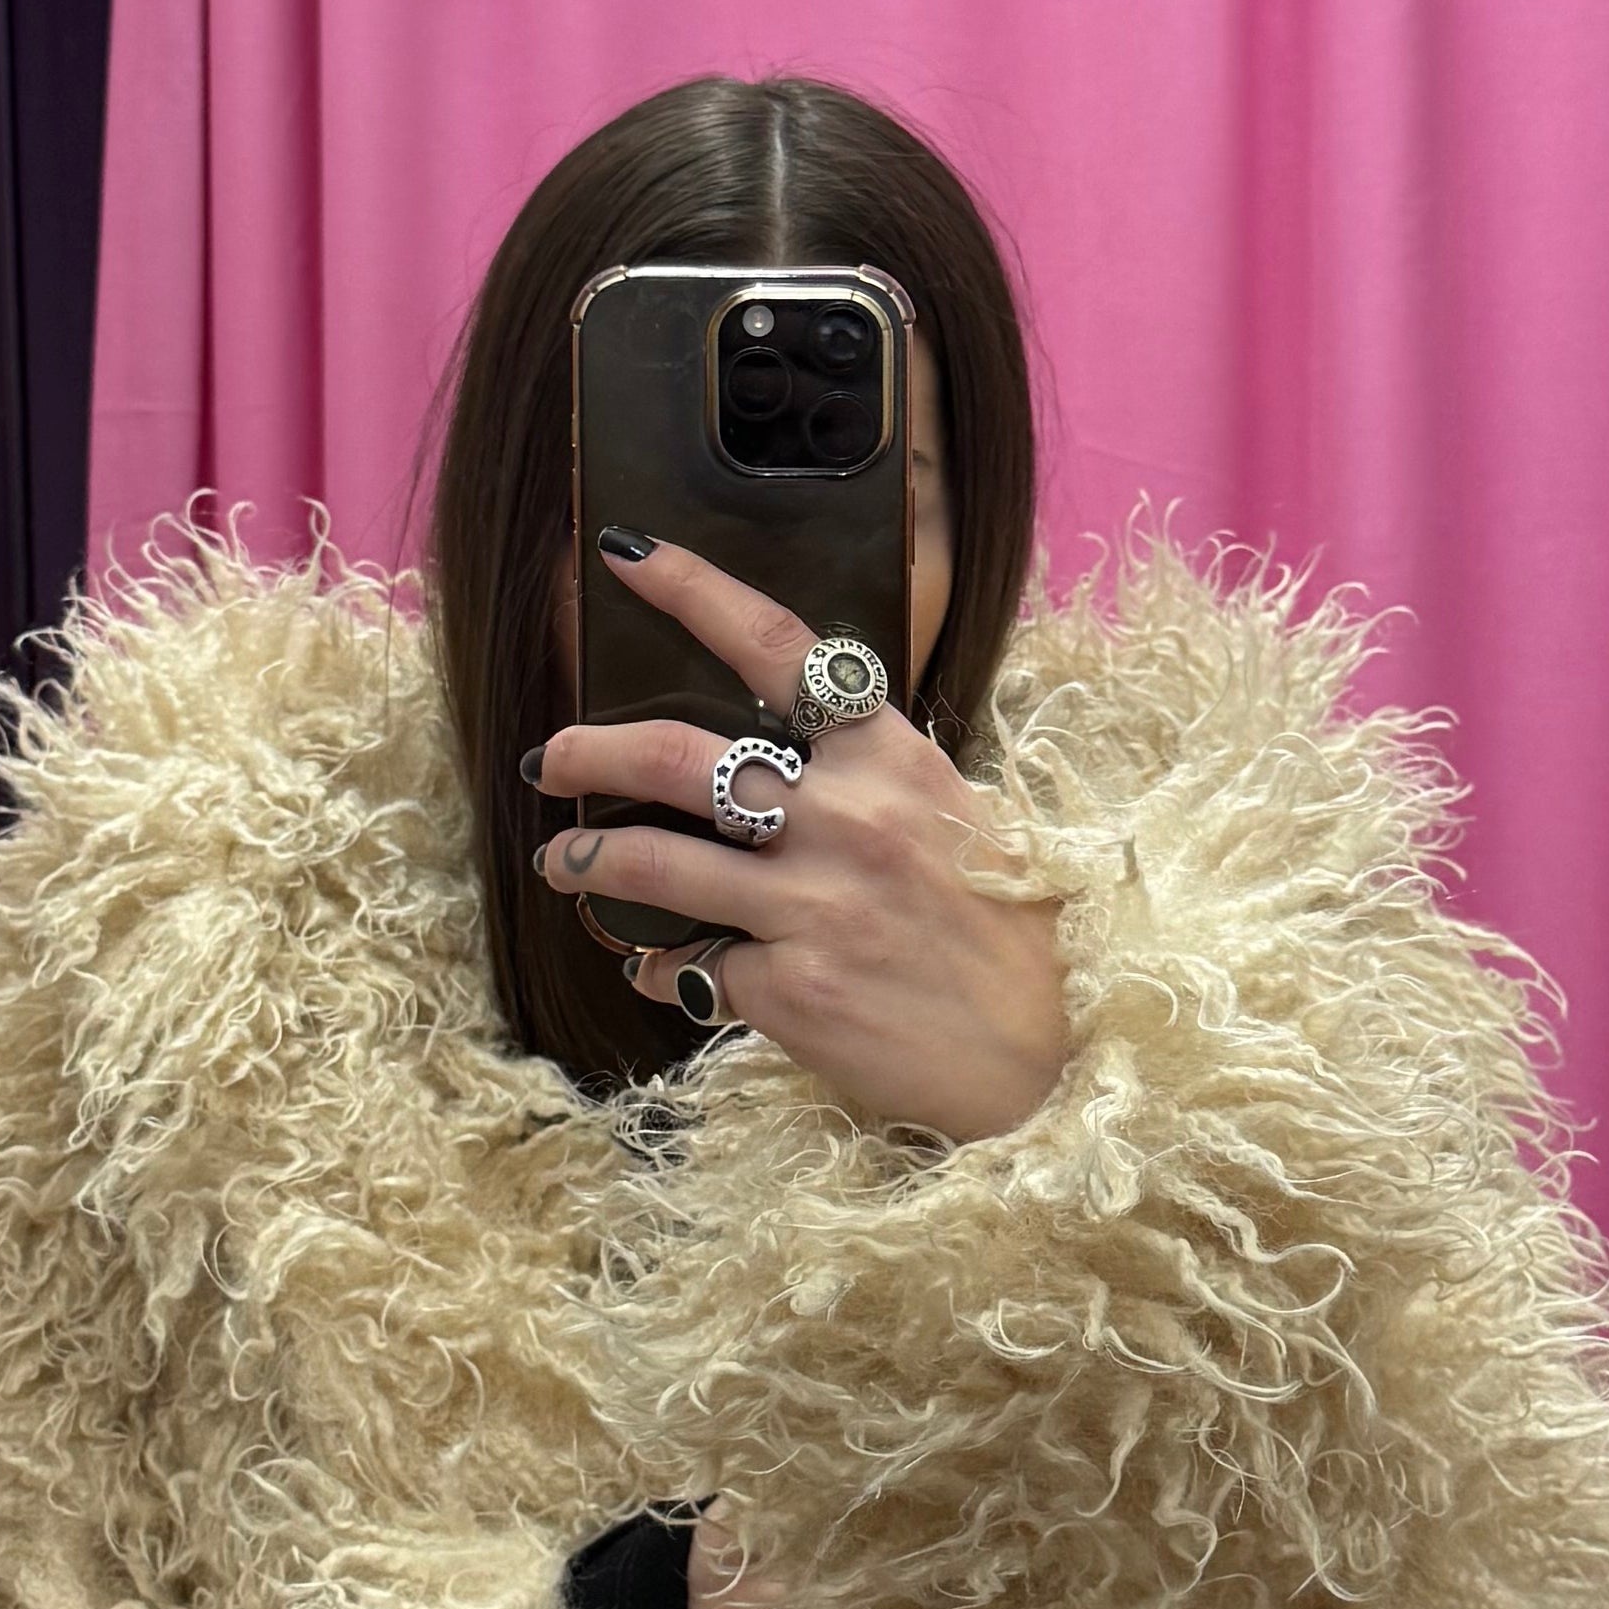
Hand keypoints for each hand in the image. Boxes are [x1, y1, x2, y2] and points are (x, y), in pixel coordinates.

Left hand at [535, 534, 1074, 1140]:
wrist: (1053, 1051)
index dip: (693, 590)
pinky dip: (660, 969)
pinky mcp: (792, 990)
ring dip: (588, 862)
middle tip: (555, 759)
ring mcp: (815, 906)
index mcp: (891, 760)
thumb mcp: (952, 818)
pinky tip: (660, 972)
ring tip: (564, 866)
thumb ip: (865, 780)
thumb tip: (775, 760)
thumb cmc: (1004, 928)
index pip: (780, 648)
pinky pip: (689, 968)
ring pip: (652, 865)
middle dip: (590, 752)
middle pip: (676, 756)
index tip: (624, 557)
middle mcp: (847, 820)